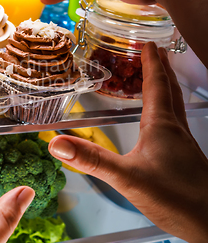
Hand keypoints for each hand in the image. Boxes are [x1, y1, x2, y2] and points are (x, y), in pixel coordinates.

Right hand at [48, 43, 207, 242]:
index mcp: (162, 125)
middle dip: (161, 69)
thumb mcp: (126, 178)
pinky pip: (176, 122)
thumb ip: (91, 159)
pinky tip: (162, 122)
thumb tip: (57, 143)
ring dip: (167, 87)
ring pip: (176, 105)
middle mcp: (175, 129)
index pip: (156, 85)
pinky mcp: (186, 157)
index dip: (151, 63)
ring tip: (159, 78)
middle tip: (156, 52)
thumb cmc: (174, 198)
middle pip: (170, 91)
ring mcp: (184, 144)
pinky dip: (168, 108)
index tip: (148, 44)